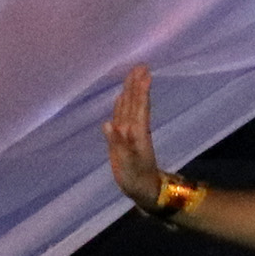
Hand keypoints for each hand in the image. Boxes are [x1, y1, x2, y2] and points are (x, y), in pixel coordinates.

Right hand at [105, 65, 167, 207]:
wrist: (145, 190)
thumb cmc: (137, 180)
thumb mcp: (127, 165)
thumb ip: (118, 145)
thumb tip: (109, 124)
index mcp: (137, 134)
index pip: (139, 108)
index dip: (140, 91)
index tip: (144, 74)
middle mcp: (135, 130)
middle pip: (136, 103)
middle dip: (137, 85)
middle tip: (140, 65)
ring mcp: (130, 133)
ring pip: (130, 107)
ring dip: (131, 91)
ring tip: (133, 73)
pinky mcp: (125, 138)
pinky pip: (123, 117)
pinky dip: (122, 105)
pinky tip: (120, 96)